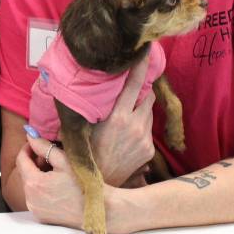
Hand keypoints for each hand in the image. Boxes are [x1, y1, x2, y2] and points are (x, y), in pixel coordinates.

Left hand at [16, 138, 85, 229]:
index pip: (20, 160)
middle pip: (25, 173)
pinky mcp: (41, 216)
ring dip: (38, 175)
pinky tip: (56, 185)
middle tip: (50, 156)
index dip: (27, 148)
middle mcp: (30, 199)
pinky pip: (35, 197)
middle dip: (34, 162)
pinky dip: (41, 188)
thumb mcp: (64, 161)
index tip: (37, 143)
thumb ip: (44, 146)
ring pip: (30, 185)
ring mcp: (35, 209)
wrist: (99, 209)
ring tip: (56, 171)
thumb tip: (30, 135)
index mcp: (34, 184)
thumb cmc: (83, 184)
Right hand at [90, 55, 156, 185]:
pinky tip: (128, 136)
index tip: (147, 51)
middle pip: (148, 96)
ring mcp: (144, 138)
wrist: (99, 182)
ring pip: (149, 113)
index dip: (142, 66)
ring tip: (128, 115)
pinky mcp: (149, 150)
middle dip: (143, 90)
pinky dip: (141, 128)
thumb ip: (90, 107)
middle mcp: (135, 125)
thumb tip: (84, 89)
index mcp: (118, 117)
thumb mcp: (86, 126)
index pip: (134, 84)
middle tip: (135, 88)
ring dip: (141, 110)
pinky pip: (148, 131)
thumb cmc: (87, 151)